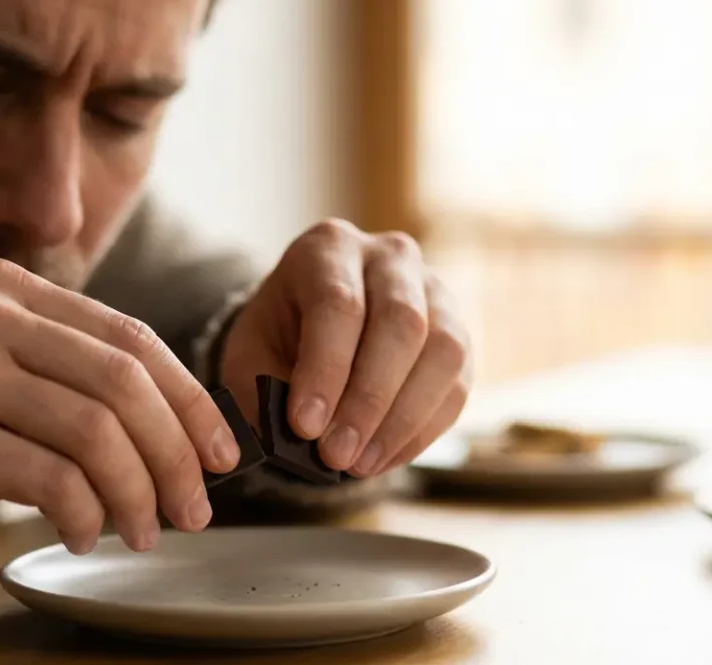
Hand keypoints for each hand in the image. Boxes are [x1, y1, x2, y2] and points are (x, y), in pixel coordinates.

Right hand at [0, 258, 239, 562]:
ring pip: (96, 433)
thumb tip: (188, 429)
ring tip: (147, 531)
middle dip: (176, 452)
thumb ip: (74, 374)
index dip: (190, 398)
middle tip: (197, 508)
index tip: (223, 452)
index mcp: (6, 287)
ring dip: (138, 493)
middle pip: (123, 383)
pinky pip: (52, 479)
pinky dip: (86, 513)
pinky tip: (87, 533)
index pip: (130, 337)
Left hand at [219, 219, 472, 477]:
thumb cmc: (279, 339)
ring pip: (443, 351)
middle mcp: (390, 257)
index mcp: (329, 247)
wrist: (311, 330)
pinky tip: (384, 457)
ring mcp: (434, 291)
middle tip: (336, 455)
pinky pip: (457, 384)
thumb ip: (267, 389)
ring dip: (402, 418)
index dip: (325, 369)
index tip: (304, 426)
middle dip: (368, 399)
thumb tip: (300, 436)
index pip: (338, 302)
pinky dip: (422, 430)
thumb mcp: (252, 355)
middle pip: (401, 322)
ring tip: (360, 464)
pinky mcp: (459, 333)